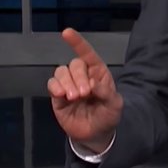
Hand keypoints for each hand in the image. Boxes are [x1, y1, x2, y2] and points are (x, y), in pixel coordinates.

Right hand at [47, 28, 122, 152]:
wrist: (96, 135)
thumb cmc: (108, 115)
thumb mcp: (115, 105)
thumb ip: (106, 93)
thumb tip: (92, 84)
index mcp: (98, 73)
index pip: (87, 53)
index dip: (77, 43)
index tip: (66, 33)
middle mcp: (82, 75)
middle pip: (74, 64)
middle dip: (78, 76)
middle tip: (84, 93)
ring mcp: (69, 85)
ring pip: (61, 72)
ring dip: (67, 82)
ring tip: (74, 97)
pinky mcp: (57, 97)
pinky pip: (52, 85)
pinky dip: (55, 87)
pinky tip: (62, 96)